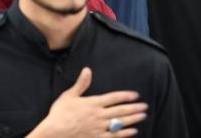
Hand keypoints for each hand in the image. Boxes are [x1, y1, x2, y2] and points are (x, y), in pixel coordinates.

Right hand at [31, 68, 146, 137]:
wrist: (56, 131)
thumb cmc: (60, 113)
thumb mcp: (69, 95)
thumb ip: (81, 84)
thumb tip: (87, 70)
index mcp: (93, 103)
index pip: (113, 98)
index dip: (125, 96)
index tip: (135, 95)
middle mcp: (99, 115)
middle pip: (120, 110)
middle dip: (134, 108)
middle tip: (145, 106)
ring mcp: (100, 128)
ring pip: (120, 122)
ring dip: (133, 119)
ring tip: (143, 116)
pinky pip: (115, 136)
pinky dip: (125, 133)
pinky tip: (133, 131)